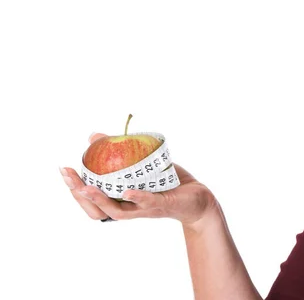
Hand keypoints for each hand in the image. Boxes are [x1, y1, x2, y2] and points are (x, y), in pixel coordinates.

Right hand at [60, 133, 219, 229]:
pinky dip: (136, 197)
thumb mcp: (140, 164)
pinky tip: (126, 190)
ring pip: (116, 211)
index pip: (91, 201)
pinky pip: (146, 203)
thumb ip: (118, 153)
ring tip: (86, 187)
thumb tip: (93, 136)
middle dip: (79, 194)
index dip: (75, 189)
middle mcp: (129, 209)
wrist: (197, 197)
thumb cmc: (166, 182)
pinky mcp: (161, 205)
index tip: (64, 170)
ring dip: (100, 199)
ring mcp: (144, 209)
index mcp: (120, 201)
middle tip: (68, 176)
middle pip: (96, 209)